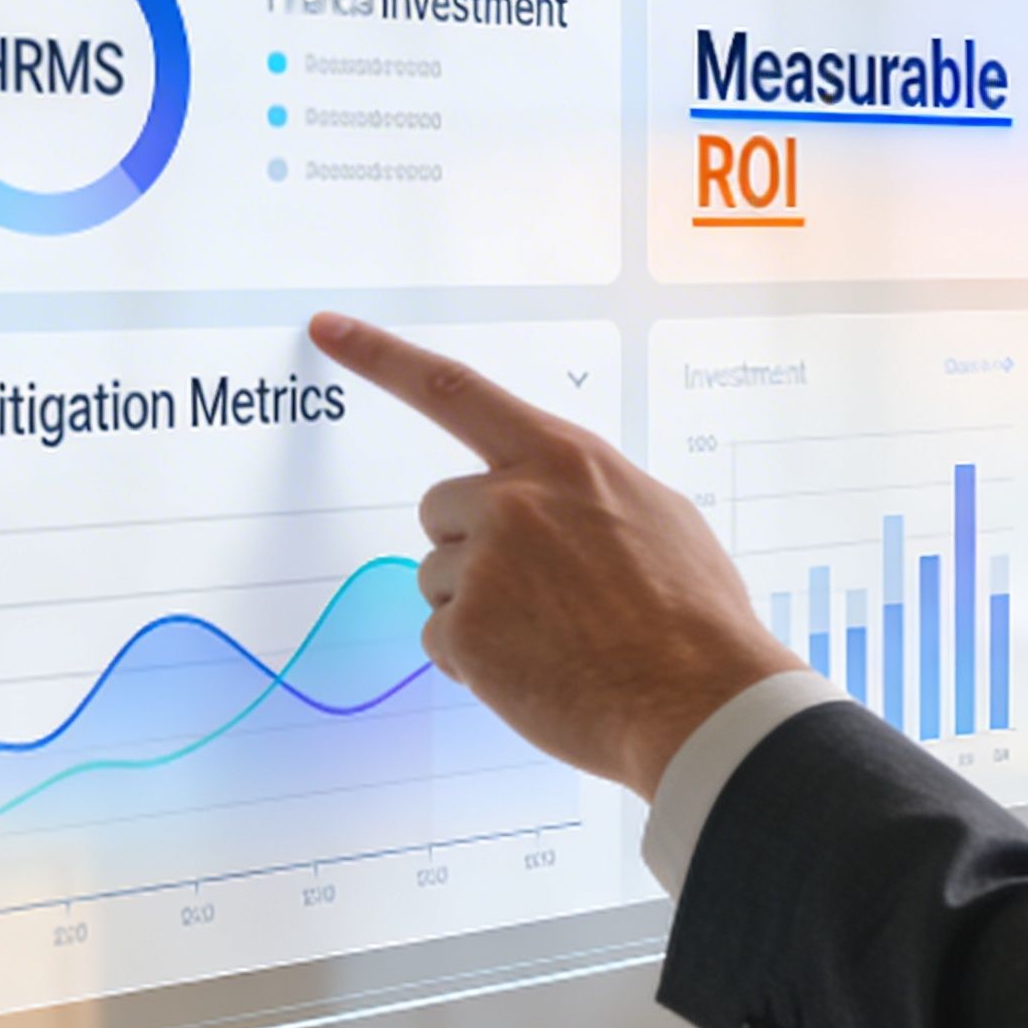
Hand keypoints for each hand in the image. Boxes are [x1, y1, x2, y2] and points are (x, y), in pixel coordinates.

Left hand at [310, 312, 798, 798]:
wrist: (699, 698)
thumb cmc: (694, 616)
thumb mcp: (659, 517)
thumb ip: (588, 496)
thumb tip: (562, 506)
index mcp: (565, 459)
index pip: (455, 390)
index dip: (382, 356)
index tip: (328, 328)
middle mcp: (515, 498)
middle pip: (440, 508)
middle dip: (471, 546)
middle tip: (539, 592)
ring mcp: (486, 563)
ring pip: (438, 579)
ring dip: (477, 609)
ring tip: (554, 639)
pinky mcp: (465, 629)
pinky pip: (440, 639)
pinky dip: (478, 661)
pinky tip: (539, 672)